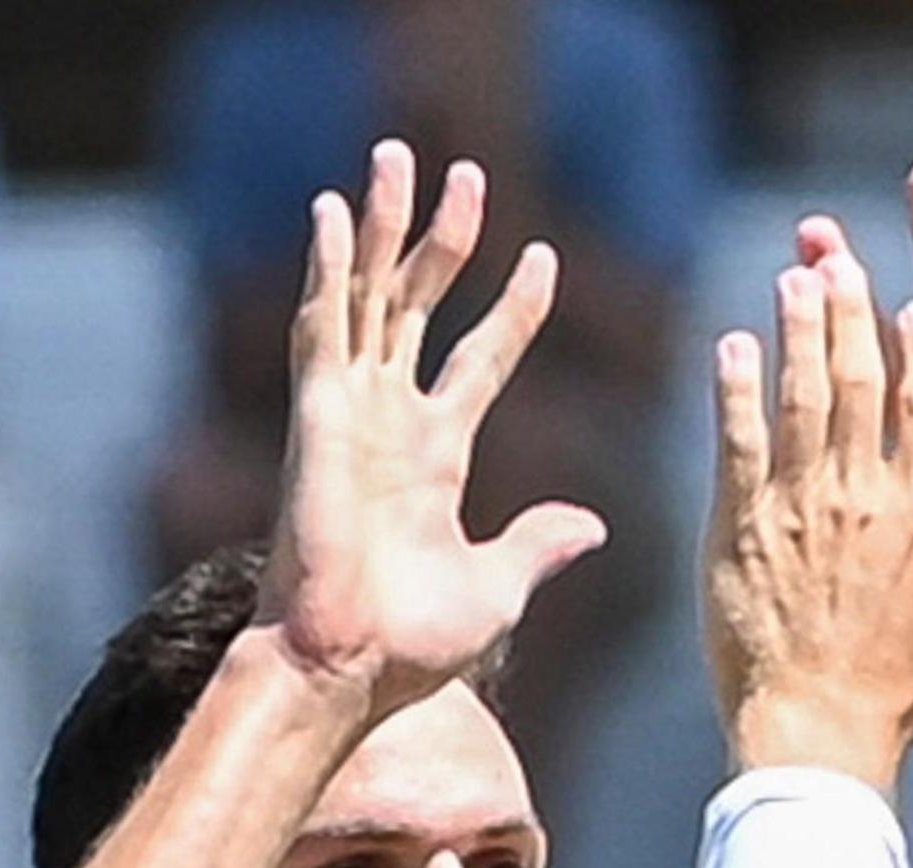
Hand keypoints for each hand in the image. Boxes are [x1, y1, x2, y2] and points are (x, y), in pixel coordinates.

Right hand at [255, 140, 604, 702]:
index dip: (513, 312)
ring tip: (400, 156)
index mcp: (436, 458)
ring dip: (385, 226)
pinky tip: (333, 210)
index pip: (481, 361)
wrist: (351, 665)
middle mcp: (391, 423)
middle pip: (422, 306)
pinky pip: (324, 324)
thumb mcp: (500, 586)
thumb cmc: (414, 645)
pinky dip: (328, 267)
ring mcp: (351, 412)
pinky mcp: (317, 413)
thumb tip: (595, 524)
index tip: (543, 259)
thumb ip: (539, 544)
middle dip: (445, 239)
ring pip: (372, 296)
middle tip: (470, 175)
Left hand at [704, 252, 912, 791]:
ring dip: (796, 328)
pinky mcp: (738, 524)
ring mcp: (798, 503)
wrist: (819, 736)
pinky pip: (737, 436)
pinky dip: (734, 386)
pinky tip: (731, 346)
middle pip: (860, 378)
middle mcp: (864, 494)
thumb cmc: (898, 696)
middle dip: (852, 310)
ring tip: (793, 276)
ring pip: (800, 392)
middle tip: (841, 259)